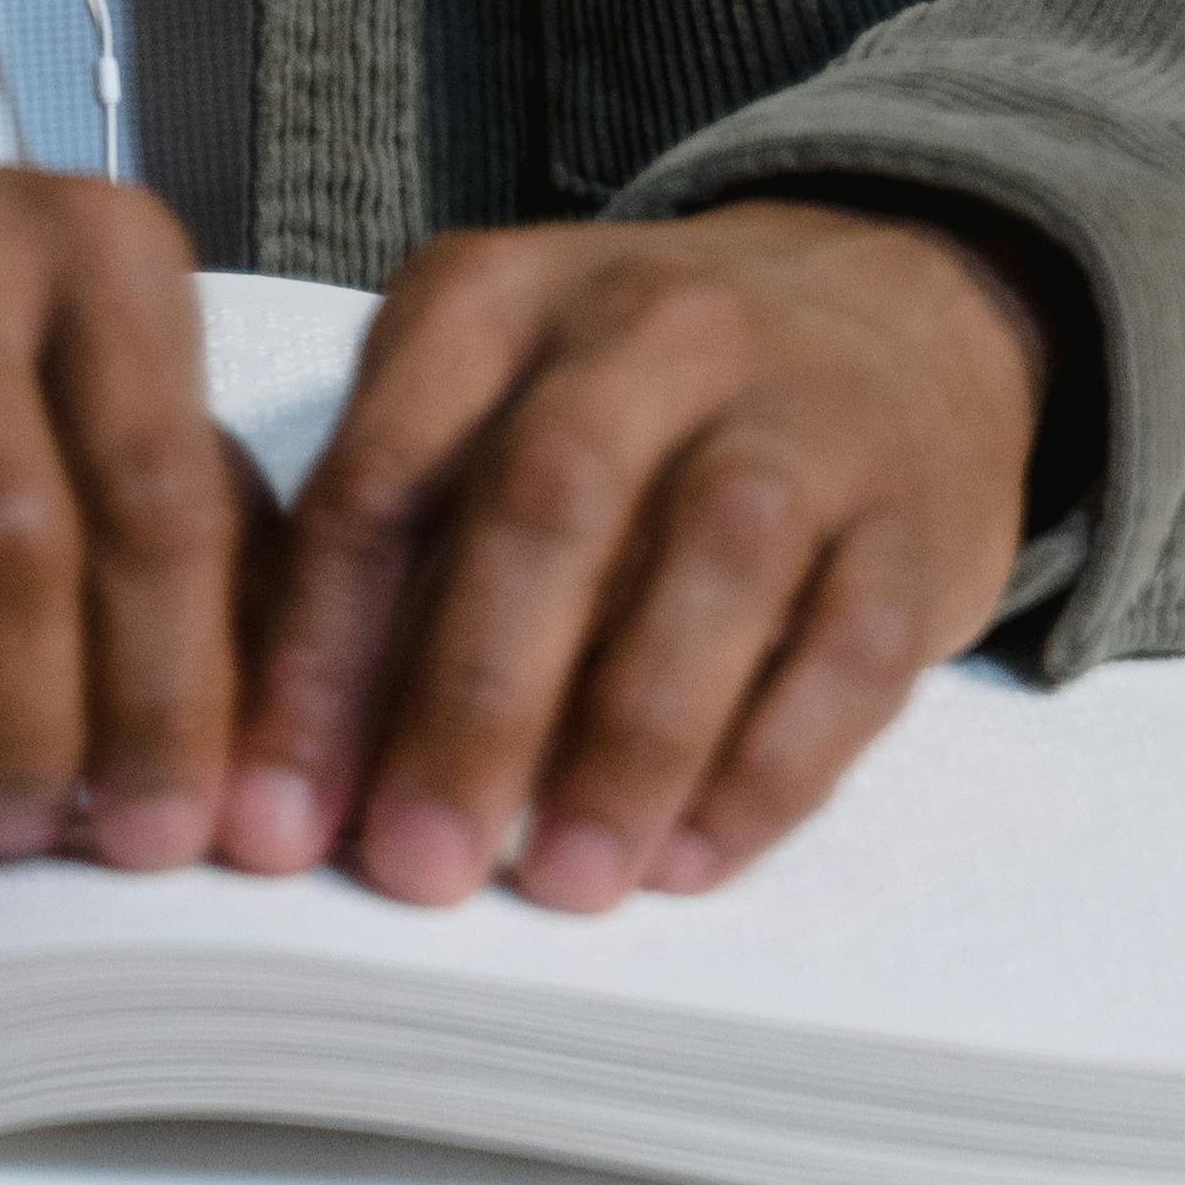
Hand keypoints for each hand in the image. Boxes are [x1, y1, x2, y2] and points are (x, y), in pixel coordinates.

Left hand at [218, 199, 1056, 912]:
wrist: (881, 318)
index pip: (385, 473)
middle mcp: (648, 327)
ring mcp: (797, 409)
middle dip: (469, 702)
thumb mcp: (486, 406)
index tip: (272, 819)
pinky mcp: (912, 514)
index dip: (319, 654)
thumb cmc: (629, 404)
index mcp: (497, 300)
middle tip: (415, 867)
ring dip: (626, 741)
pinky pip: (848, 646)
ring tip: (563, 883)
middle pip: (546, 503)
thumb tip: (294, 773)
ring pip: (711, 561)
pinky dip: (766, 766)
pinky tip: (690, 860)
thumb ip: (395, 546)